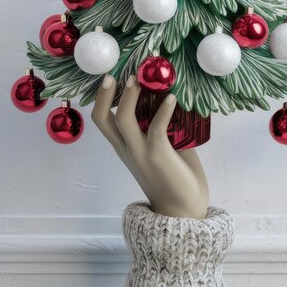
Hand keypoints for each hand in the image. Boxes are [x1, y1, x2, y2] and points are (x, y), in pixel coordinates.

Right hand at [91, 73, 208, 218]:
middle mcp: (127, 149)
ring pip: (124, 119)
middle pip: (102, 119)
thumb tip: (171, 99)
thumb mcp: (163, 149)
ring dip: (130, 96)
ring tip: (139, 79)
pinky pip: (156, 127)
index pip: (103, 120)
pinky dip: (163, 110)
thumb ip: (161, 127)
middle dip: (105, 94)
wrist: (183, 211)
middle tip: (115, 74)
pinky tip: (172, 98)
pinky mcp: (158, 155)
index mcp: (125, 148)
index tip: (112, 77)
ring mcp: (140, 152)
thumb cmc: (176, 179)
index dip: (102, 98)